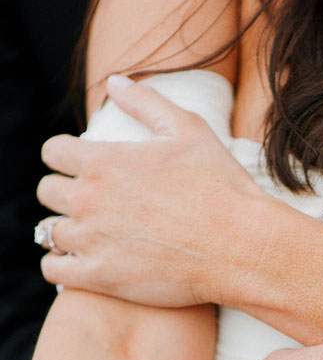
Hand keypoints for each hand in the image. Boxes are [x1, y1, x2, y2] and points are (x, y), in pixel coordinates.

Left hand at [36, 77, 273, 308]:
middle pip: (46, 192)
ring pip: (47, 232)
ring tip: (89, 238)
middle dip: (64, 195)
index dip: (65, 159)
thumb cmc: (221, 187)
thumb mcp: (189, 130)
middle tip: (90, 206)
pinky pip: (53, 269)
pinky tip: (81, 265)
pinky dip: (61, 266)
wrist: (240, 247)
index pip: (52, 152)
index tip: (83, 170)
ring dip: (65, 232)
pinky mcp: (99, 277)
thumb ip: (146, 103)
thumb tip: (114, 82)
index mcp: (103, 160)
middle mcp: (89, 198)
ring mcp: (92, 239)